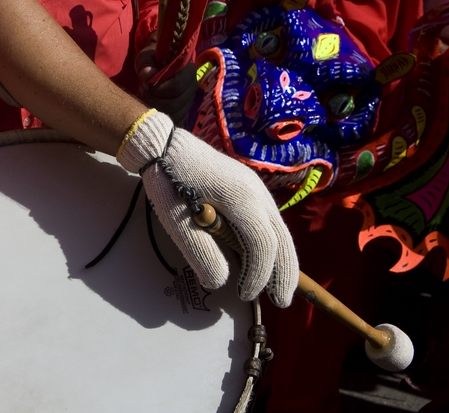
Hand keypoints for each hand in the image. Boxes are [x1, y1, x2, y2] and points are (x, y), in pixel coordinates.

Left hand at [117, 112, 298, 306]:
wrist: (164, 146)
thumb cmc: (168, 183)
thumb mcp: (178, 222)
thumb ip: (201, 253)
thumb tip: (220, 282)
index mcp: (241, 199)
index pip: (262, 245)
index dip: (257, 275)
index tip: (244, 295)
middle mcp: (257, 192)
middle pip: (281, 238)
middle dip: (284, 273)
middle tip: (282, 302)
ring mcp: (256, 188)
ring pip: (280, 229)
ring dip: (282, 260)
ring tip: (281, 287)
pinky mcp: (249, 188)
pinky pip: (269, 221)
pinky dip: (273, 244)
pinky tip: (266, 260)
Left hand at [136, 34, 198, 126]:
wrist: (156, 69)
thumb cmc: (152, 62)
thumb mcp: (146, 57)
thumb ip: (146, 63)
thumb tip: (147, 75)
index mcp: (188, 70)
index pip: (178, 85)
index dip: (160, 88)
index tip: (147, 83)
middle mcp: (192, 87)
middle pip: (175, 103)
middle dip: (155, 100)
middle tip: (143, 91)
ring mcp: (189, 101)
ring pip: (174, 115)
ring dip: (156, 108)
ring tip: (146, 97)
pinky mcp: (183, 112)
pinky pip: (174, 122)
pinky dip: (160, 117)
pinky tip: (151, 107)